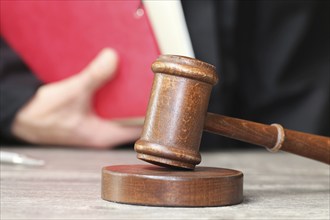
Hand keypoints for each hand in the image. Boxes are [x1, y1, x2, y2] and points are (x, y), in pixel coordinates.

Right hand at [12, 48, 141, 147]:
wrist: (24, 117)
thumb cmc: (44, 116)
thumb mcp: (72, 93)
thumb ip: (94, 77)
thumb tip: (112, 59)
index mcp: (105, 136)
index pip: (139, 127)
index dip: (150, 112)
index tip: (157, 95)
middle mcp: (105, 132)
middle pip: (131, 115)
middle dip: (139, 99)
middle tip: (147, 81)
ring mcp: (98, 124)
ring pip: (119, 109)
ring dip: (124, 94)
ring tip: (133, 78)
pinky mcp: (92, 115)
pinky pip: (109, 103)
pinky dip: (112, 92)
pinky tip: (113, 80)